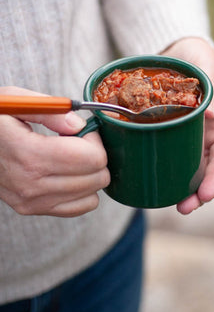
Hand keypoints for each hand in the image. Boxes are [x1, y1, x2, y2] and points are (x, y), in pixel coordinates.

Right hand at [0, 87, 109, 216]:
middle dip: (95, 154)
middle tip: (78, 141)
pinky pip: (81, 206)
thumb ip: (52, 111)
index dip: (94, 139)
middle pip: (97, 177)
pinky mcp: (33, 209)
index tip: (83, 129)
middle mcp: (32, 184)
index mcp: (29, 154)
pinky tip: (68, 172)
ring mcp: (32, 201)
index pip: (92, 158)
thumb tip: (79, 125)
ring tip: (70, 156)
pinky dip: (83, 190)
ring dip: (89, 173)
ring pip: (93, 193)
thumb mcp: (17, 102)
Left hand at [162, 37, 213, 213]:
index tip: (207, 193)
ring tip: (170, 204)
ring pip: (190, 170)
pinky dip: (165, 171)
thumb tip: (211, 114)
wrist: (176, 54)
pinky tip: (153, 182)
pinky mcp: (171, 137)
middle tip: (184, 207)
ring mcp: (192, 139)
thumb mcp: (206, 63)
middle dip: (200, 192)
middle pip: (209, 171)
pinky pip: (170, 157)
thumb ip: (209, 84)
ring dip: (182, 189)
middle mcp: (212, 137)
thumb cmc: (197, 57)